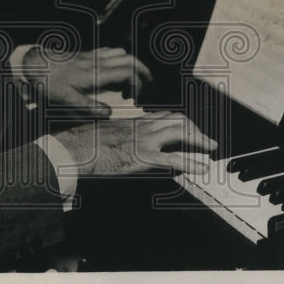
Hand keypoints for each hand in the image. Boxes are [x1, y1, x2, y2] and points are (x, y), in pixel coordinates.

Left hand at [21, 46, 151, 117]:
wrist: (35, 64)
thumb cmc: (49, 83)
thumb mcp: (66, 101)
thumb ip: (89, 108)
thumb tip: (109, 114)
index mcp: (95, 74)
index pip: (126, 73)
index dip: (137, 84)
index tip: (135, 97)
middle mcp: (97, 62)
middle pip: (129, 59)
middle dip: (143, 71)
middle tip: (147, 84)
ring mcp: (92, 56)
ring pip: (121, 53)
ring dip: (132, 64)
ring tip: (133, 79)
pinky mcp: (87, 54)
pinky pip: (109, 51)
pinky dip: (119, 59)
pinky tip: (115, 70)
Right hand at [53, 112, 216, 176]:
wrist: (72, 149)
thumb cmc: (83, 144)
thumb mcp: (105, 135)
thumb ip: (119, 136)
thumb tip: (126, 144)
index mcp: (133, 121)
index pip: (164, 115)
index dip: (181, 122)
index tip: (191, 128)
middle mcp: (141, 126)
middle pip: (177, 120)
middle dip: (195, 129)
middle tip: (207, 140)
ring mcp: (143, 140)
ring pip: (179, 132)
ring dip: (198, 140)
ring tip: (210, 149)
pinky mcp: (141, 157)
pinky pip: (172, 159)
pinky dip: (190, 162)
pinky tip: (201, 168)